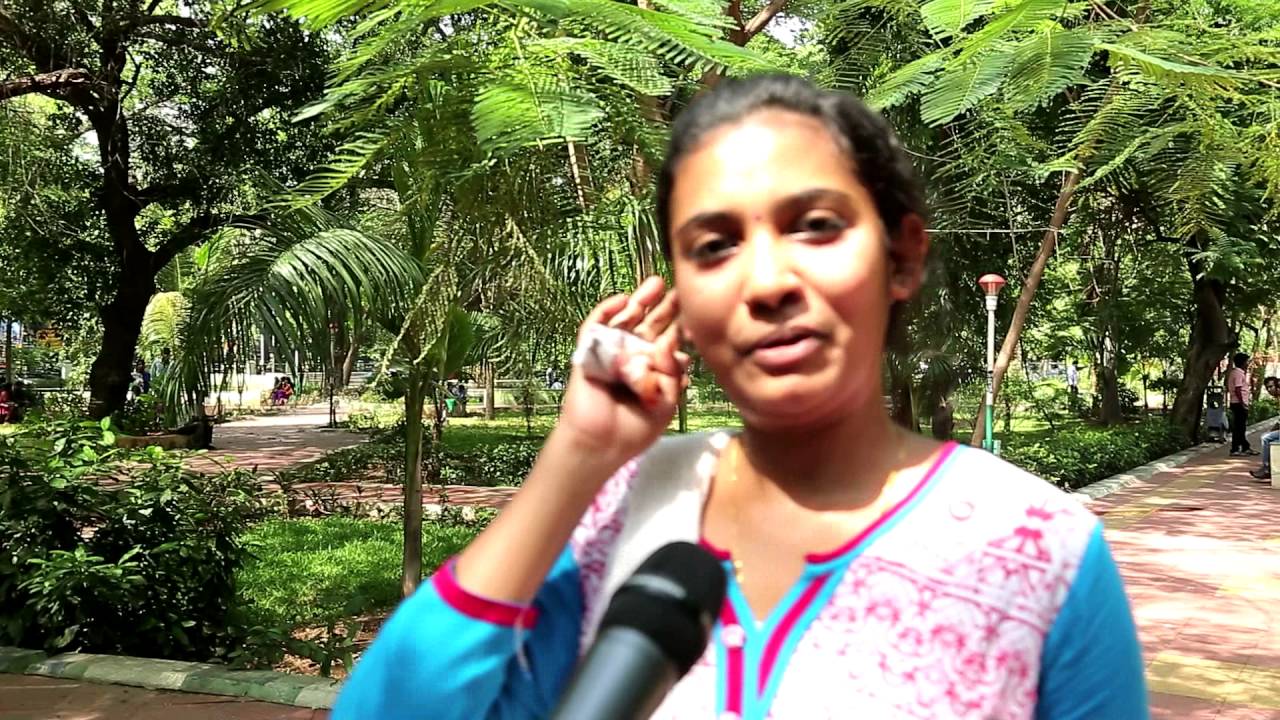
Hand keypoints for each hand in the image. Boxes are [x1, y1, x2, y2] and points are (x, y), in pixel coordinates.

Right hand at [556, 276, 688, 463]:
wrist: (602, 444)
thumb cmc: (635, 428)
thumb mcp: (667, 402)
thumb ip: (673, 374)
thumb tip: (674, 346)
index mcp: (653, 368)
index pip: (668, 340)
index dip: (681, 326)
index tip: (697, 314)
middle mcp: (633, 357)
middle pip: (649, 324)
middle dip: (664, 307)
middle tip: (679, 290)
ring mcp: (611, 353)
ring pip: (624, 320)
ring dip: (639, 301)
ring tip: (656, 283)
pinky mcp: (589, 352)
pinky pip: (594, 327)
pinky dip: (605, 311)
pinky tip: (621, 299)